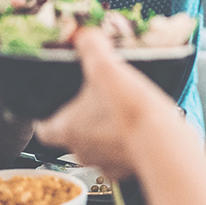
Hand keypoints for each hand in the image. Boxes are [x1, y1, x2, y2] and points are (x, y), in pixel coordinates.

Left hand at [35, 28, 181, 179]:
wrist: (162, 139)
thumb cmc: (129, 108)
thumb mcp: (105, 66)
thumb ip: (92, 47)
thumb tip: (85, 35)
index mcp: (66, 128)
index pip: (43, 128)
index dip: (48, 115)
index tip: (57, 103)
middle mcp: (81, 150)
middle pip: (72, 136)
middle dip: (83, 119)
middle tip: (98, 101)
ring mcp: (104, 164)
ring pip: (97, 147)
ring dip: (105, 132)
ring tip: (122, 113)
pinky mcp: (126, 169)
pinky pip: (121, 157)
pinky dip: (127, 144)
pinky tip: (139, 128)